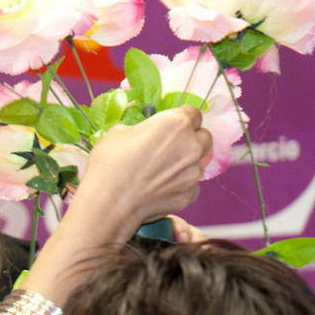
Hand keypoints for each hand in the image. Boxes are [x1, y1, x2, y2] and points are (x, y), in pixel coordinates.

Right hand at [74, 106, 211, 237]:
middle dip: (192, 138)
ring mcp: (194, 172)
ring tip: (162, 170)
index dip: (182, 118)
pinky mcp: (190, 194)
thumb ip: (141, 129)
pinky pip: (191, 184)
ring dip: (186, 162)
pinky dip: (180, 183)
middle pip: (204, 136)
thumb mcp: (118, 133)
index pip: (194, 113)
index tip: (172, 124)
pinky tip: (160, 186)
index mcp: (176, 124)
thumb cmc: (110, 164)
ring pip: (199, 162)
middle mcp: (192, 146)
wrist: (110, 201)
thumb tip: (143, 133)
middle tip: (170, 145)